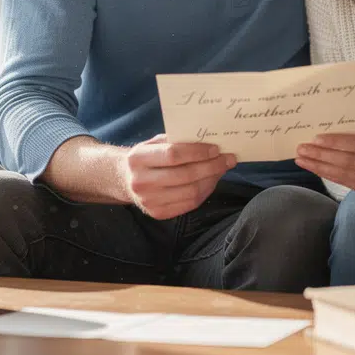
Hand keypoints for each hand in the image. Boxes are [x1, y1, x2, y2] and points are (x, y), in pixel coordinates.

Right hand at [119, 134, 235, 219]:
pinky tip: (211, 181)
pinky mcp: (158, 214)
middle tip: (228, 159)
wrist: (125, 180)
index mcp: (137, 158)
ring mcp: (148, 201)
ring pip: (190, 192)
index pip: (173, 154)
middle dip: (211, 166)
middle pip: (185, 175)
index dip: (198, 152)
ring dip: (212, 179)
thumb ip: (176, 141)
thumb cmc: (147, 157)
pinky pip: (189, 204)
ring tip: (222, 169)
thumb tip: (208, 140)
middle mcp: (141, 182)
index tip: (216, 148)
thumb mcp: (154, 143)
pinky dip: (205, 192)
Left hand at [296, 131, 354, 197]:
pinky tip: (315, 168)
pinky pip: (346, 183)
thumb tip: (328, 126)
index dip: (336, 143)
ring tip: (302, 159)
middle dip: (321, 155)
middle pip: (348, 161)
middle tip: (302, 149)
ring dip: (319, 167)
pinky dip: (328, 175)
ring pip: (344, 174)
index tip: (315, 139)